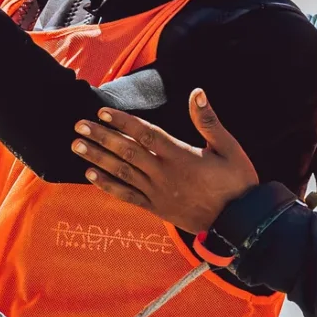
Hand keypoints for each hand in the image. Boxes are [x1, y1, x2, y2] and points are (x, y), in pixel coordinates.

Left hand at [71, 89, 261, 235]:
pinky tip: (90, 176)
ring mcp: (158, 193)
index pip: (145, 134)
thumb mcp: (229, 148)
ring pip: (122, 172)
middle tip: (79, 125)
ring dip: (97, 158)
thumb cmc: (237, 182)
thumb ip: (208, 121)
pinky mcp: (156, 207)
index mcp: (181, 156)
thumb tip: (197, 92)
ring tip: (77, 145)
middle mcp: (164, 174)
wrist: (239, 223)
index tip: (102, 112)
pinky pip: (127, 195)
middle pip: (127, 151)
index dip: (122, 122)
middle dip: (101, 137)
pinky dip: (108, 185)